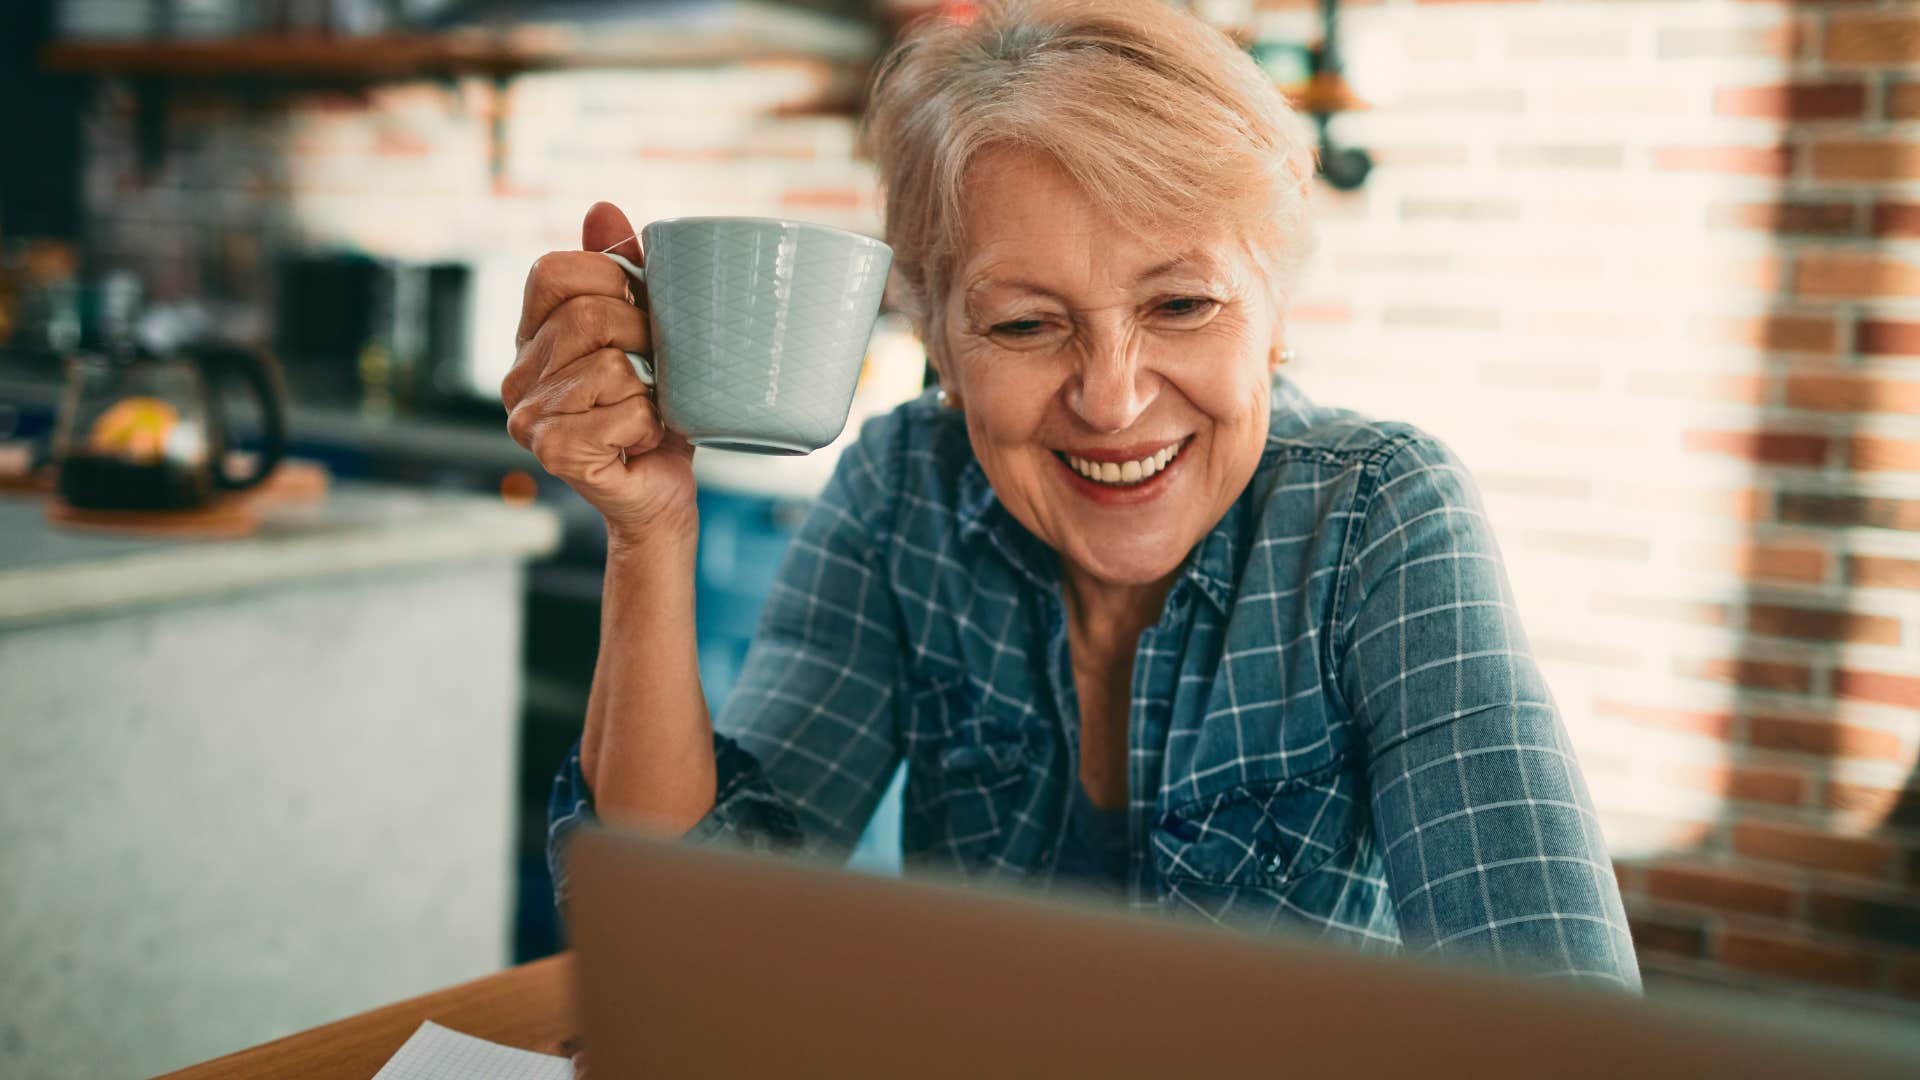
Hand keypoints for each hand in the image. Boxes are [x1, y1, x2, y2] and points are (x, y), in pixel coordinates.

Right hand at [504, 202, 695, 543]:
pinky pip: (623, 413)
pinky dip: (651, 424)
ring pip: (610, 368)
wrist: (658, 492)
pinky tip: (642, 439)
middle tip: (659, 367)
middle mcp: (516, 374)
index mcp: (532, 336)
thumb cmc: (655, 410)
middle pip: (587, 318)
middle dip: (644, 337)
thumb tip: (601, 208)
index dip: (610, 281)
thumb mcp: (648, 331)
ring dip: (652, 389)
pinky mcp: (552, 452)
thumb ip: (624, 271)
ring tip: (648, 407)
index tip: (641, 310)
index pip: (553, 272)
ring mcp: (526, 416)